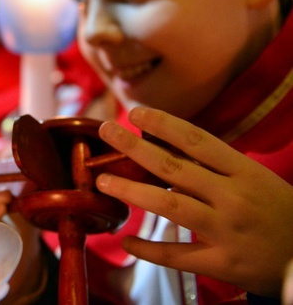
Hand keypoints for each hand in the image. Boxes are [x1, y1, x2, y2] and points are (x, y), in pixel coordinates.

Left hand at [95, 106, 292, 297]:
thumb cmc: (277, 212)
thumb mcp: (256, 181)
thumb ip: (215, 168)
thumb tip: (164, 148)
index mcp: (245, 172)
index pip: (197, 140)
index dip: (163, 124)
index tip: (134, 112)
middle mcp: (234, 198)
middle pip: (175, 168)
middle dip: (135, 148)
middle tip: (106, 132)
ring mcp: (228, 231)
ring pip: (170, 207)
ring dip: (132, 192)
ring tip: (102, 182)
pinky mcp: (223, 264)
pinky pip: (178, 255)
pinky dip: (149, 249)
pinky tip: (127, 242)